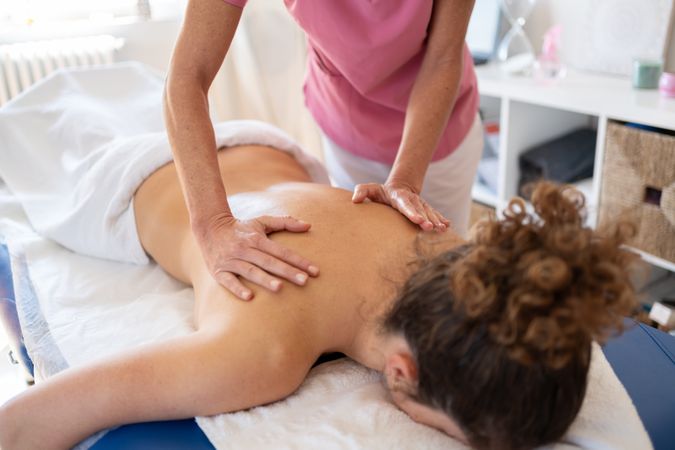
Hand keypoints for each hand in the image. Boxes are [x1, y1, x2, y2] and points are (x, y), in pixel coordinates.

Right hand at [195, 214, 318, 299]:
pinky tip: (249, 298)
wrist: (209, 228)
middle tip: (304, 281)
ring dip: (264, 279)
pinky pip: (228, 281)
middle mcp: (244, 249)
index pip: (281, 251)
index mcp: (256, 239)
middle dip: (287, 271)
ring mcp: (231, 260)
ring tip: (280, 288)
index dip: (298, 261)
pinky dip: (237, 289)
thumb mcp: (261, 222)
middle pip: (268, 261)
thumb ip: (285, 222)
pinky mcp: (218, 271)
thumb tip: (308, 225)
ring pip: (250, 271)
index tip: (314, 271)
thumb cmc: (241, 228)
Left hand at [352, 182, 449, 231]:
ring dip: (436, 221)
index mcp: (399, 198)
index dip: (412, 212)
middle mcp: (412, 201)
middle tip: (431, 228)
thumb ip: (362, 191)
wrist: (399, 188)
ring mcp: (420, 205)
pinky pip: (434, 214)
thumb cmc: (381, 192)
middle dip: (426, 219)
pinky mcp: (425, 209)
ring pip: (429, 213)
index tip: (417, 219)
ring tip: (441, 229)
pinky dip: (441, 219)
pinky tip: (447, 226)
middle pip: (420, 210)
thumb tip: (355, 200)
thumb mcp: (370, 189)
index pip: (405, 205)